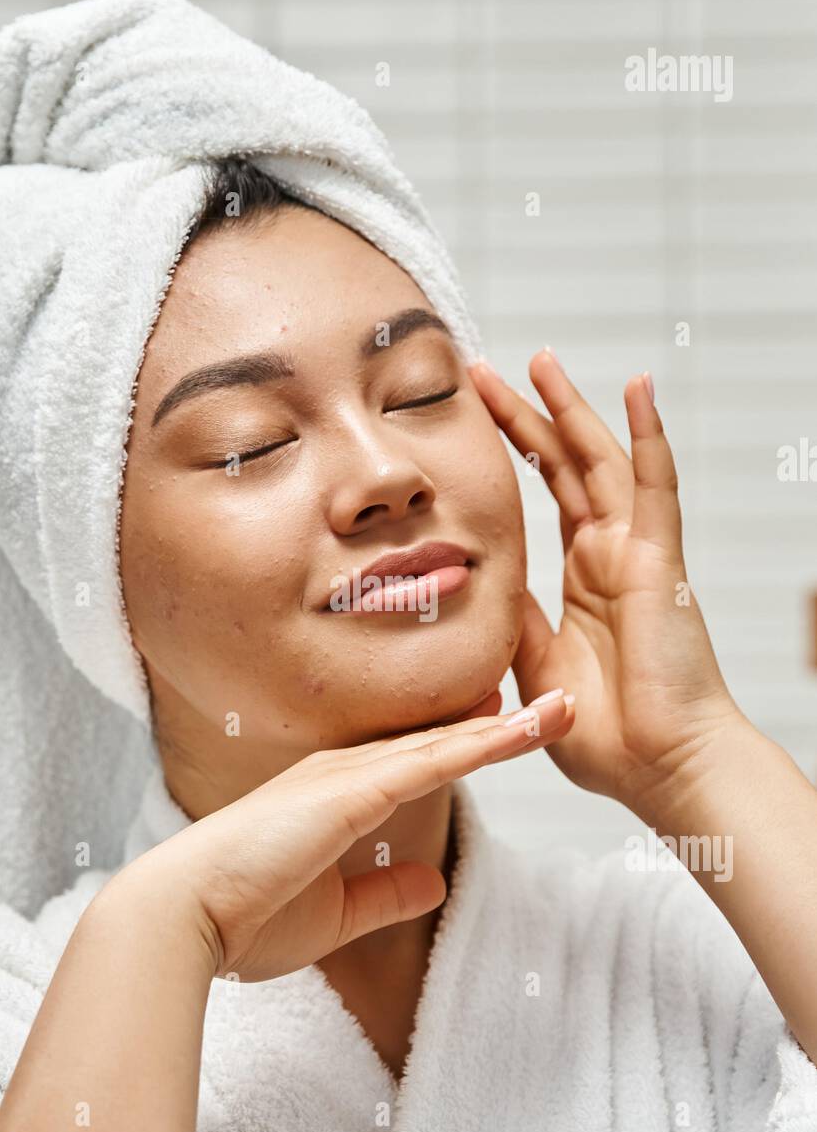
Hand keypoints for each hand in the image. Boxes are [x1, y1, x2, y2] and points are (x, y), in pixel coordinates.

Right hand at [123, 693, 573, 981]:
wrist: (184, 917)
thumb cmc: (244, 917)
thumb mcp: (335, 915)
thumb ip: (384, 895)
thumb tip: (431, 881)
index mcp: (335, 795)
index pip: (418, 763)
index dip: (468, 743)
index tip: (513, 726)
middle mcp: (343, 772)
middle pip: (440, 743)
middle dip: (502, 725)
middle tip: (559, 703)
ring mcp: (347, 776)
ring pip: (444, 744)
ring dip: (508, 727)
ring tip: (563, 707)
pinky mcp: (350, 793)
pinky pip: (430, 764)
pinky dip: (479, 745)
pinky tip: (520, 732)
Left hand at [468, 351, 746, 817]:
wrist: (660, 770)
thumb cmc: (608, 736)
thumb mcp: (535, 666)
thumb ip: (513, 619)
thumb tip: (478, 580)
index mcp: (582, 580)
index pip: (542, 498)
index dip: (511, 454)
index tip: (472, 416)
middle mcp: (608, 556)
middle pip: (563, 467)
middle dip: (525, 416)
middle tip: (485, 371)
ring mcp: (634, 553)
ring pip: (599, 462)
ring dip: (571, 409)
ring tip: (540, 360)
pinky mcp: (658, 561)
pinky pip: (654, 486)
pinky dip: (648, 435)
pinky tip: (637, 388)